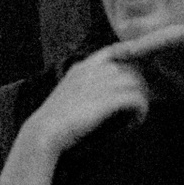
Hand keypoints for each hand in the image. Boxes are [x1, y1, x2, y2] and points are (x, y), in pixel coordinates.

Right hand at [20, 46, 154, 159]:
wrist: (43, 132)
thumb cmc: (53, 122)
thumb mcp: (67, 99)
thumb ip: (83, 91)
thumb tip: (105, 99)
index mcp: (80, 69)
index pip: (111, 51)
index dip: (128, 54)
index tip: (135, 69)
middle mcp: (91, 72)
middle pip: (128, 69)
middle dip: (137, 86)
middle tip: (136, 107)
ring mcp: (99, 84)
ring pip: (135, 83)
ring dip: (140, 100)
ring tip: (135, 117)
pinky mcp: (106, 101)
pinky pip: (135, 100)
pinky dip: (139, 111)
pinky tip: (133, 124)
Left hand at [105, 21, 183, 109]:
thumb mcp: (172, 84)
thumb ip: (157, 77)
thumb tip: (134, 79)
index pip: (163, 46)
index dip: (141, 55)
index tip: (120, 63)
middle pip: (161, 41)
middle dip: (138, 49)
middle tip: (114, 55)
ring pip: (163, 38)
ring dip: (141, 45)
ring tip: (119, 53)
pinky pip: (168, 36)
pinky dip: (150, 44)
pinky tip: (132, 52)